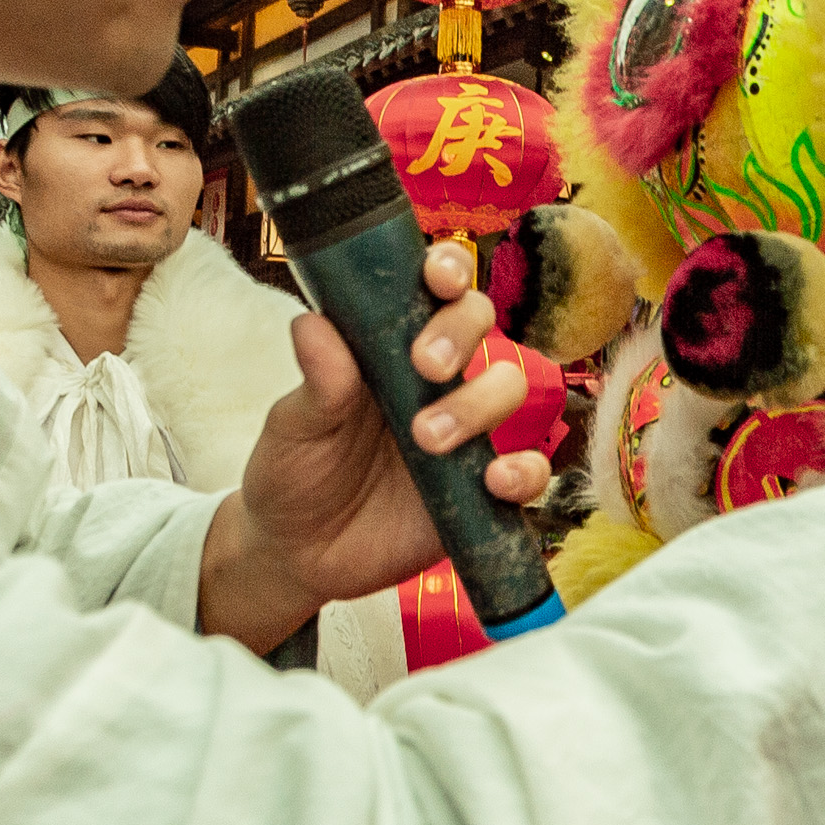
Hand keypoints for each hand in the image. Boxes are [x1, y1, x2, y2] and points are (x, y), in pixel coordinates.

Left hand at [199, 241, 552, 651]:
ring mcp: (466, 433)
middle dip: (460, 332)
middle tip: (425, 367)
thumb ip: (317, 382)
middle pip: (479, 323)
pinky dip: (525, 470)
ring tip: (428, 440)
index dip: (447, 270)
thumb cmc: (295, 472)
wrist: (298, 554)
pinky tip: (493, 481)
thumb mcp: (294, 428)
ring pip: (508, 386)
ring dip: (479, 403)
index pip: (431, 290)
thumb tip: (312, 324)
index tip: (436, 279)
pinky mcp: (483, 489)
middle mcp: (436, 380)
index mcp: (388, 347)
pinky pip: (530, 470)